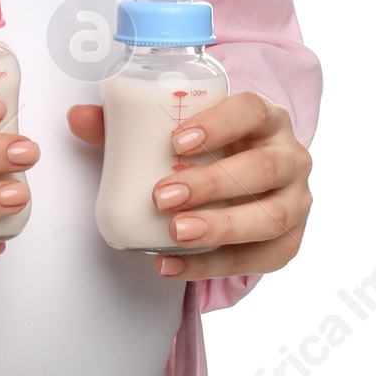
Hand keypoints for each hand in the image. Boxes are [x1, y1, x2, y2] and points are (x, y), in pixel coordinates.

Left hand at [68, 91, 310, 280]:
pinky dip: (215, 266)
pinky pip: (260, 259)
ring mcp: (297, 202)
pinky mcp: (290, 243)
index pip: (253, 109)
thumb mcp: (178, 135)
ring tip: (175, 234)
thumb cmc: (211, 152)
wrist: (246, 186)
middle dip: (213, 184)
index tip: (176, 142)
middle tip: (163, 196)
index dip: (219, 124)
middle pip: (263, 168)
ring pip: (270, 217)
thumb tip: (77, 117)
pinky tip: (174, 266)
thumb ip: (129, 126)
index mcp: (266, 119)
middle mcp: (292, 157)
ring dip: (220, 227)